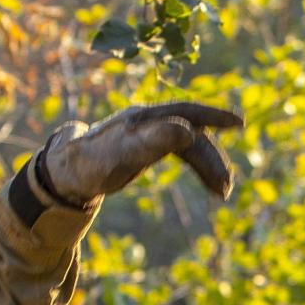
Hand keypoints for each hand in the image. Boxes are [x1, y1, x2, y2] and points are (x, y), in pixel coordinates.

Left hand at [34, 101, 241, 204]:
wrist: (66, 173)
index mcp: (145, 118)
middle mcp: (150, 121)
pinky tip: (209, 182)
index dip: (213, 115)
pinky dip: (198, 167)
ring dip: (209, 166)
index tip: (238, 122)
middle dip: (212, 158)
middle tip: (225, 188)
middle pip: (192, 134)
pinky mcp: (148, 148)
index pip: (187, 112)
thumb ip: (154, 141)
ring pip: (191, 146)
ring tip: (221, 192)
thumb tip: (189, 131)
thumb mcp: (122, 154)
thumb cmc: (91, 163)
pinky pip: (183, 153)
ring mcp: (149, 134)